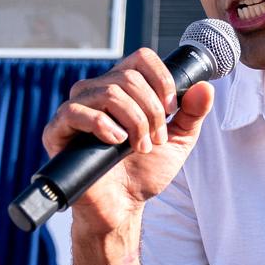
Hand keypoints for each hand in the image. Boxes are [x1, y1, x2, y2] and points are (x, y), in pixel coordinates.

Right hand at [41, 49, 214, 234]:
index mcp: (123, 88)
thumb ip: (192, 114)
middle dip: (150, 111)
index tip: (171, 110)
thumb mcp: (178, 141)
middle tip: (155, 140)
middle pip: (128, 77)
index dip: (161, 79)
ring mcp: (76, 109)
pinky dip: (103, 126)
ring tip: (139, 147)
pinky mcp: (58, 131)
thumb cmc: (144, 172)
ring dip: (133, 122)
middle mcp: (97, 91)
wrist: (123, 206)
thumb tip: (206, 87)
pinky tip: (116, 142)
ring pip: (108, 92)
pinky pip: (76, 111)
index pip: (141, 58)